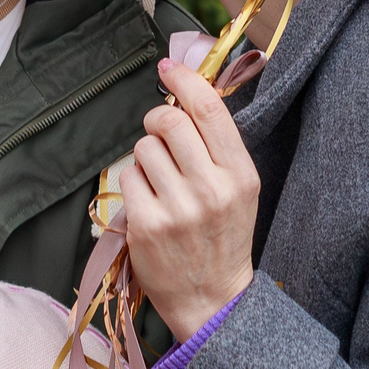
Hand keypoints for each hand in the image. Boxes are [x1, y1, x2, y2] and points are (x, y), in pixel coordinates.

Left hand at [118, 58, 258, 338]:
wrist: (213, 299)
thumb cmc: (223, 236)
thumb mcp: (239, 189)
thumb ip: (217, 145)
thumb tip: (185, 91)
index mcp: (240, 175)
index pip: (209, 110)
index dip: (184, 80)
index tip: (168, 68)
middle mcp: (211, 189)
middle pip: (168, 122)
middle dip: (157, 120)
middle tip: (159, 134)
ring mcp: (177, 209)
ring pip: (143, 148)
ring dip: (146, 156)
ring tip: (161, 182)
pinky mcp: (147, 226)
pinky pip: (127, 177)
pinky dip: (134, 183)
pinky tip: (150, 203)